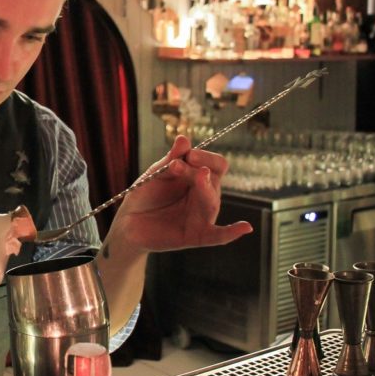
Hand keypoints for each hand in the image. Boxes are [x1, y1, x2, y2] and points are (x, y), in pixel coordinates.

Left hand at [109, 135, 251, 253]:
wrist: (128, 220)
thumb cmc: (146, 194)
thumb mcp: (157, 173)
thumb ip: (171, 159)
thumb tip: (184, 139)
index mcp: (199, 177)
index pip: (216, 165)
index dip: (207, 157)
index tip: (189, 154)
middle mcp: (205, 196)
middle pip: (214, 180)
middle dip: (195, 171)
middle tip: (175, 166)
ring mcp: (202, 216)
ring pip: (211, 202)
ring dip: (204, 189)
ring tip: (199, 177)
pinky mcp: (196, 236)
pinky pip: (218, 236)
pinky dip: (231, 232)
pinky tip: (245, 227)